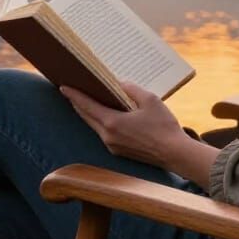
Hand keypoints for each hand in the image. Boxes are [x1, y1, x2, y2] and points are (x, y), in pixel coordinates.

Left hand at [60, 81, 186, 167]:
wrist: (175, 154)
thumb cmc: (164, 126)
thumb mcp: (149, 100)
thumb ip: (131, 89)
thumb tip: (119, 84)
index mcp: (112, 123)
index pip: (87, 106)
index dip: (74, 95)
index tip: (63, 87)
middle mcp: (108, 136)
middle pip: (86, 116)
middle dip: (77, 102)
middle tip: (70, 90)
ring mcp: (112, 146)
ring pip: (94, 125)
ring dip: (87, 112)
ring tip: (82, 99)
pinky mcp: (118, 151)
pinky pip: (103, 133)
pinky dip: (98, 121)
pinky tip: (102, 114)